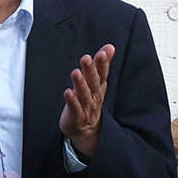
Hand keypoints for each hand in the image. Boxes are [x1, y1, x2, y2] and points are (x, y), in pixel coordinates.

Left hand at [59, 44, 113, 159]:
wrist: (87, 131)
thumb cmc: (90, 102)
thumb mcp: (97, 82)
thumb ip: (102, 64)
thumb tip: (110, 47)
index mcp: (99, 87)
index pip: (103, 73)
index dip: (103, 64)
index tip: (102, 53)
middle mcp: (95, 96)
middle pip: (93, 82)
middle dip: (91, 70)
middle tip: (86, 58)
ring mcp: (86, 107)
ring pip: (84, 94)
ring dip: (80, 83)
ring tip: (76, 72)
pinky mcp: (77, 116)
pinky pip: (75, 108)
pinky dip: (72, 100)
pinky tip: (68, 92)